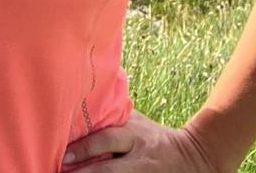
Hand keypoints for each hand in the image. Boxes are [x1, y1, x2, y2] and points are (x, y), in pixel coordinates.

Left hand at [62, 111, 222, 170]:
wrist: (194, 157)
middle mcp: (138, 159)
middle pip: (109, 169)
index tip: (63, 153)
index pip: (107, 140)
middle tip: (61, 170)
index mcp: (134, 136)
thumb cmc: (155, 137)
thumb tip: (88, 91)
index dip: (85, 148)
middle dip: (85, 172)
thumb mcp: (139, 122)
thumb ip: (115, 113)